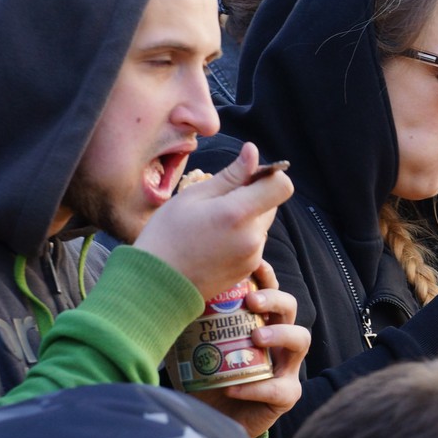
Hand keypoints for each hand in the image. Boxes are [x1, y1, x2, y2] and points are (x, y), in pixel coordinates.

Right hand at [135, 142, 292, 299]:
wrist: (156, 285)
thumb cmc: (167, 235)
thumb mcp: (193, 197)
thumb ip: (230, 175)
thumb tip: (253, 151)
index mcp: (238, 214)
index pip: (282, 186)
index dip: (269, 176)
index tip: (247, 176)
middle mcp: (252, 237)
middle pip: (272, 204)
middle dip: (253, 196)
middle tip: (219, 201)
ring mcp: (252, 256)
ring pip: (262, 224)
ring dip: (247, 218)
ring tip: (212, 224)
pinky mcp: (248, 270)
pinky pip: (254, 243)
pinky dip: (241, 237)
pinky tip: (214, 241)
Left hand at [187, 261, 309, 437]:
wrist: (211, 423)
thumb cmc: (203, 379)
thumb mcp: (190, 348)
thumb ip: (183, 325)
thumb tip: (157, 297)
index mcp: (258, 321)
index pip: (269, 290)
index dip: (266, 275)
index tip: (254, 265)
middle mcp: (277, 339)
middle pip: (289, 307)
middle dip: (274, 299)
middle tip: (252, 302)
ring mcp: (285, 366)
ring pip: (300, 339)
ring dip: (279, 333)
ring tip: (255, 337)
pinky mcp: (285, 396)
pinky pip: (280, 388)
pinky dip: (256, 387)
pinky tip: (233, 388)